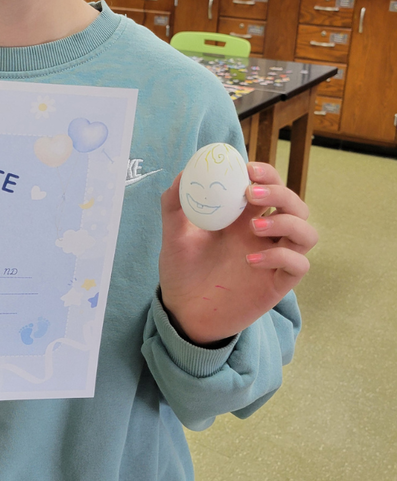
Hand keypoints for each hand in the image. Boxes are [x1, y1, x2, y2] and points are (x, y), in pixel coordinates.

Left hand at [158, 162, 317, 345]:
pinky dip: (281, 256)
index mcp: (243, 218)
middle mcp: (263, 235)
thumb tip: (182, 175)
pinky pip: (298, 265)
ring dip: (287, 222)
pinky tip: (250, 261)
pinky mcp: (276, 284)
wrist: (182, 311)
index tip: (247, 168)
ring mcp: (273, 259)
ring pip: (307, 232)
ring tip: (253, 228)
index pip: (269, 187)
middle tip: (250, 194)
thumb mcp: (173, 234)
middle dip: (279, 192)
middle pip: (295, 204)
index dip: (267, 173)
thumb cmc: (181, 271)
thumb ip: (174, 204)